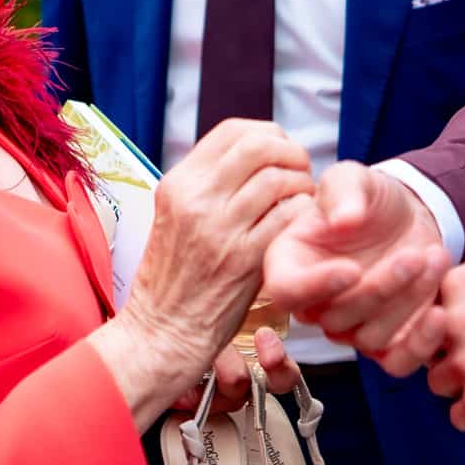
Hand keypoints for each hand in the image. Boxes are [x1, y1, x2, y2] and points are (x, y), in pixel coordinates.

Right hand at [92, 119, 314, 426]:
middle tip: (301, 171)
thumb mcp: (174, 218)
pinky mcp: (243, 260)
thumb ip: (206, 187)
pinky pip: (288, 218)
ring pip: (278, 179)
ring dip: (301, 185)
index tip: (280, 150)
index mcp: (178, 184)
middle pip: (259, 146)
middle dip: (291, 153)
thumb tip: (249, 157)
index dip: (267, 133)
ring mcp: (219, 230)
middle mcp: (196, 200)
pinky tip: (301, 225)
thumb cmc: (174, 279)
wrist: (161, 333)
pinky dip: (302, 215)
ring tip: (303, 199)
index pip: (232, 131)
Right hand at [262, 162, 449, 373]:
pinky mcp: (388, 342)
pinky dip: (421, 345)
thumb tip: (342, 221)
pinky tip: (440, 312)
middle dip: (380, 289)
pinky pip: (398, 362)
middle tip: (413, 256)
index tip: (351, 269)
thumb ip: (342, 191)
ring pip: (370, 337)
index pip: (286, 291)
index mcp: (291, 264)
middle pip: (335, 318)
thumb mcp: (352, 178)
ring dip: (406, 303)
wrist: (407, 216)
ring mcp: (350, 328)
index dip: (314, 287)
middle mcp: (315, 303)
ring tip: (435, 258)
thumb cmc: (369, 198)